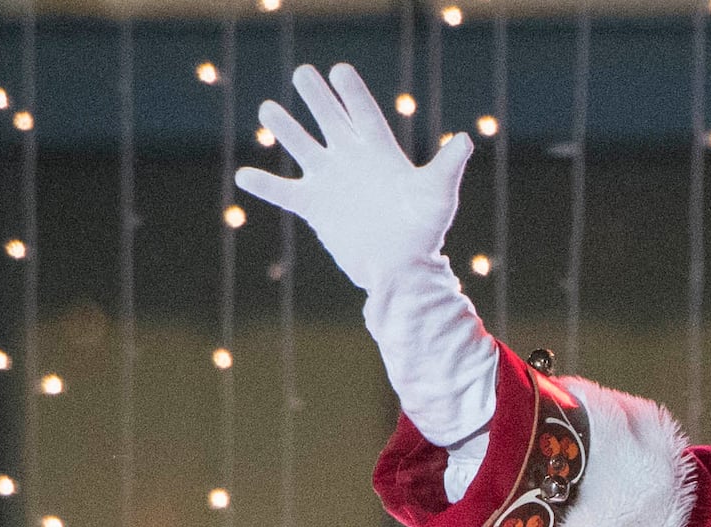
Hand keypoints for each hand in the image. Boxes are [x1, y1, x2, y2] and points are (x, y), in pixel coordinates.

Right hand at [235, 64, 473, 296]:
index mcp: (381, 152)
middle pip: (329, 119)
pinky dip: (265, 185)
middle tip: (303, 72)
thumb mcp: (437, 195)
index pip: (363, 113)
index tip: (339, 70)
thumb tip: (466, 139)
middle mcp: (352, 160)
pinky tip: (244, 174)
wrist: (403, 272)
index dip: (351, 92)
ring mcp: (331, 181)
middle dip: (316, 96)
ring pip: (302, 146)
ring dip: (285, 129)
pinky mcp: (315, 207)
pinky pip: (284, 192)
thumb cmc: (424, 232)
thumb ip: (447, 166)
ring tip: (267, 108)